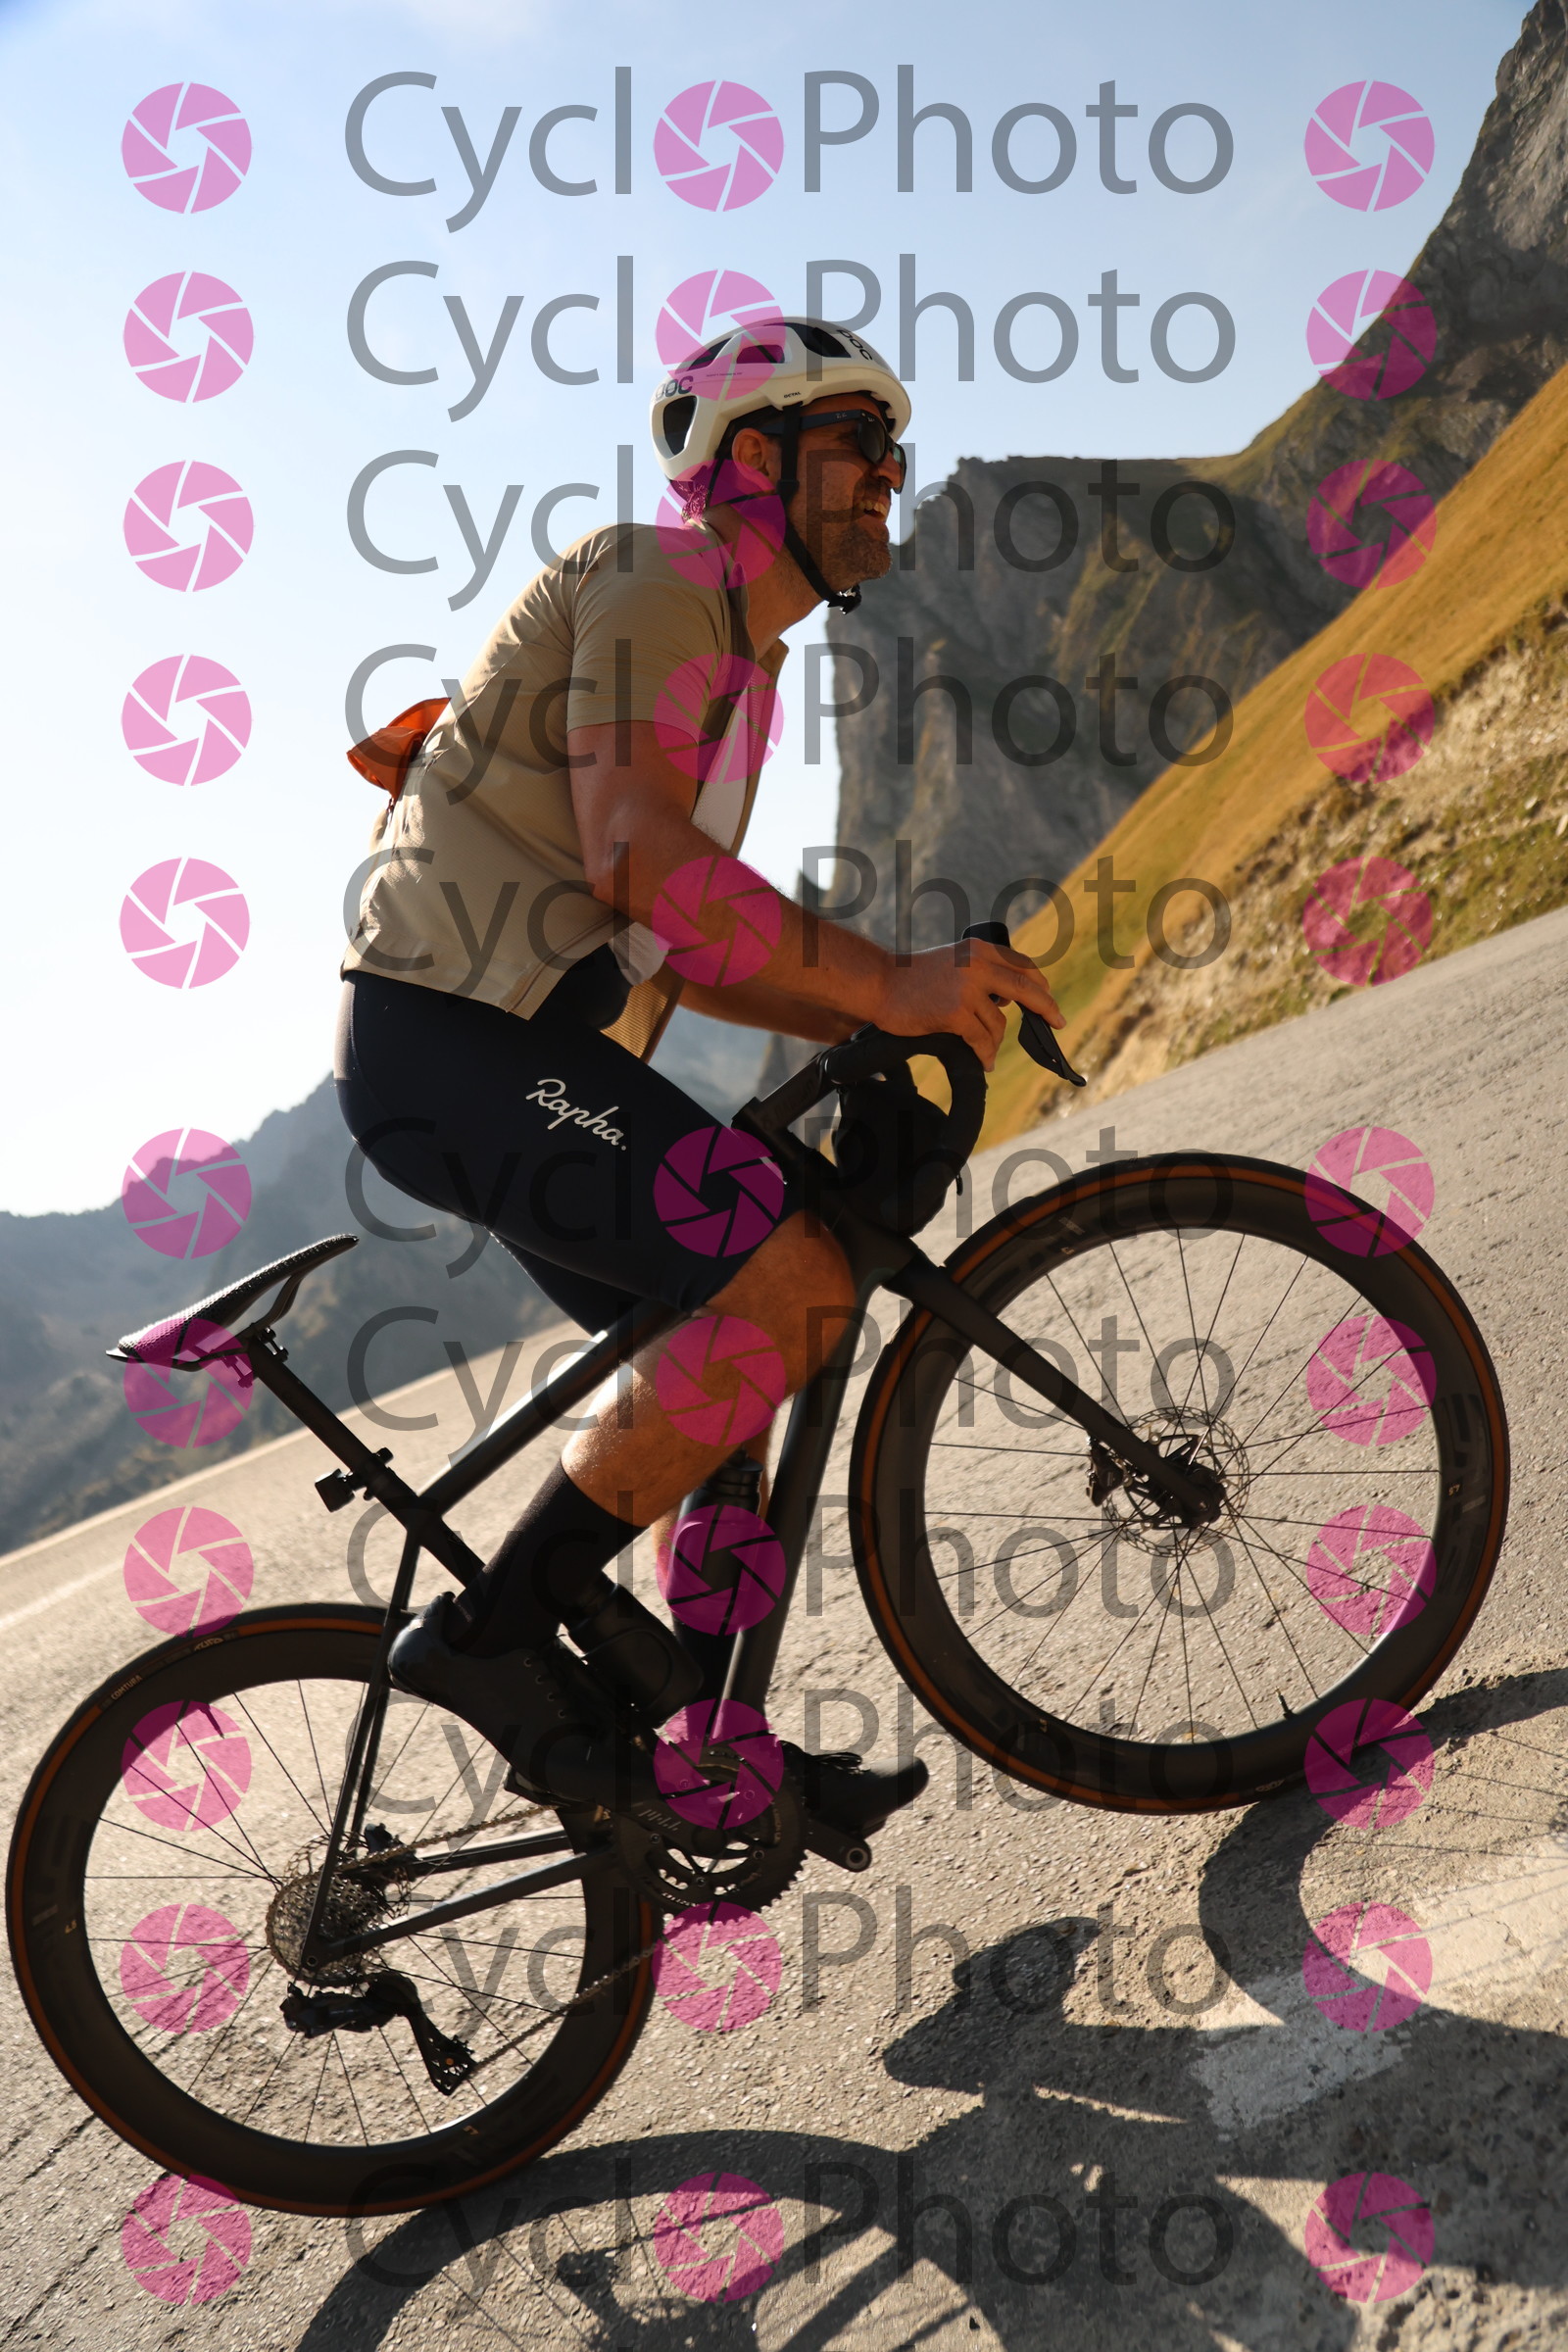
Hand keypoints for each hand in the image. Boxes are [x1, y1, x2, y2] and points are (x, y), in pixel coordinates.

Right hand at [875, 940, 1063, 1069]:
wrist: (879, 984)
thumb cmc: (913, 978)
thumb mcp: (954, 962)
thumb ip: (982, 973)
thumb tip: (1013, 995)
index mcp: (979, 951)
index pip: (1023, 967)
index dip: (1041, 987)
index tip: (1051, 1003)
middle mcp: (977, 965)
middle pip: (1027, 988)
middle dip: (1046, 1008)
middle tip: (1058, 1023)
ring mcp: (966, 989)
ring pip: (998, 1023)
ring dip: (994, 1040)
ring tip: (985, 1049)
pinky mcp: (954, 1013)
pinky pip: (981, 1039)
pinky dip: (985, 1053)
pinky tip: (985, 1060)